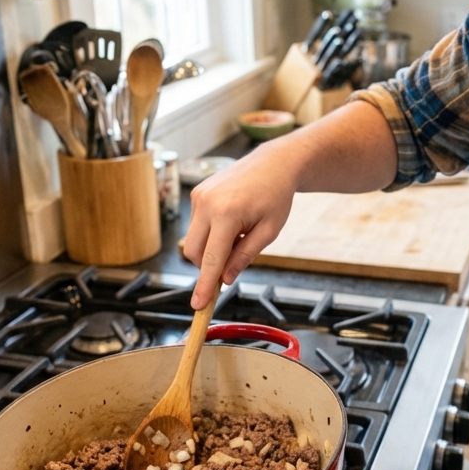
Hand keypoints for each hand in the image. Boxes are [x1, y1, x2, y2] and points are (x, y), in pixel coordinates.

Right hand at [184, 145, 299, 308]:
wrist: (273, 163)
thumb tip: (224, 279)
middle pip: (194, 253)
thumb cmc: (276, 196)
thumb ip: (244, 256)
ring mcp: (198, 197)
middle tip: (233, 262)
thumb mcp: (269, 231)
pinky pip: (196, 226)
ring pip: (192, 241)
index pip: (211, 259)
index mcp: (227, 214)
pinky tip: (231, 222)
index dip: (205, 285)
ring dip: (211, 248)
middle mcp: (207, 204)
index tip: (198, 305)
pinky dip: (210, 233)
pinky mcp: (196, 194)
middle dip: (209, 266)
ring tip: (238, 234)